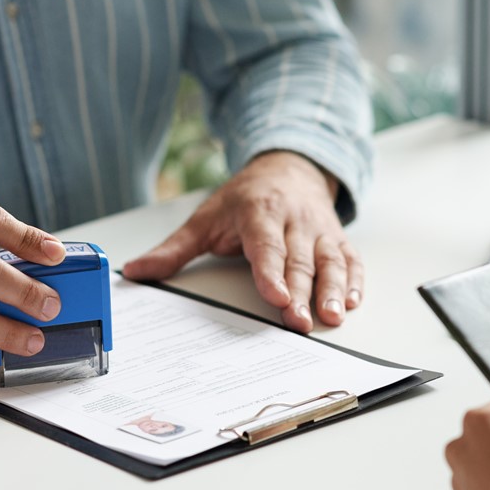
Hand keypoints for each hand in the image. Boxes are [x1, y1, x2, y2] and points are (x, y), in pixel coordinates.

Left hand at [122, 151, 361, 332]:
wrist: (288, 167)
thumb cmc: (245, 199)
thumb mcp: (204, 219)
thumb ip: (173, 250)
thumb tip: (135, 271)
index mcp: (259, 212)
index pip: (266, 246)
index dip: (271, 272)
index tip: (275, 297)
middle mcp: (294, 220)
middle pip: (299, 260)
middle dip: (301, 292)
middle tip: (299, 322)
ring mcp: (319, 230)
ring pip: (330, 261)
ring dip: (334, 290)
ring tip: (333, 317)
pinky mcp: (336, 238)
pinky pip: (350, 259)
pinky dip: (354, 281)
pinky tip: (352, 302)